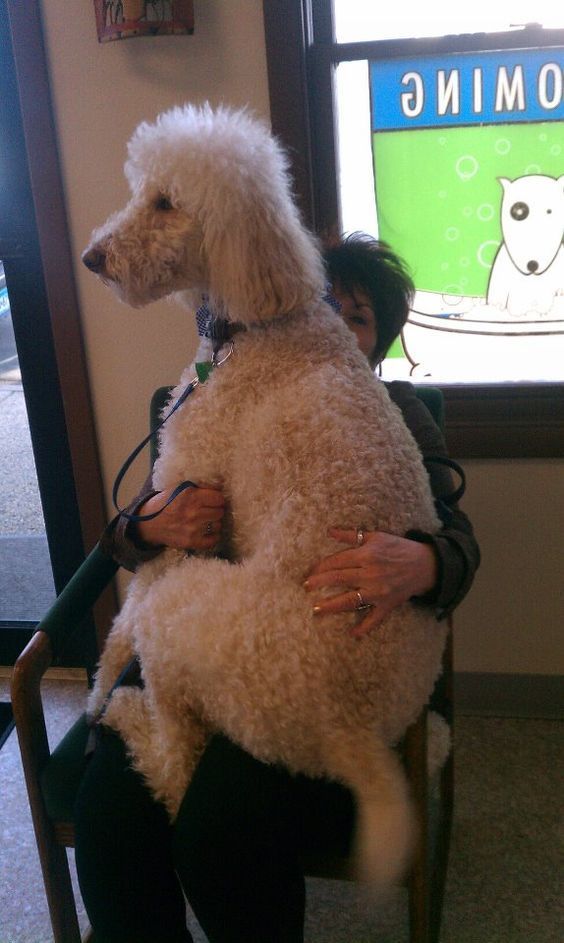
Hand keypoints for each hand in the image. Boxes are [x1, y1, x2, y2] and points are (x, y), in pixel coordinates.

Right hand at [134, 484, 224, 551]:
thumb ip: (199, 488)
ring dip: (214, 523)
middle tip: (208, 511)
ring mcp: (192, 528)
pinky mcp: (191, 542)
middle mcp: (193, 511)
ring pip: (218, 525)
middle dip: (216, 510)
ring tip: (205, 521)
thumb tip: (220, 487)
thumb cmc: (166, 504)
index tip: (213, 501)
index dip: (217, 499)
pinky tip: (208, 533)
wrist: (150, 524)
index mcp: (190, 495)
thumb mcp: (180, 489)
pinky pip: (213, 540)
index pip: (219, 498)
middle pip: (220, 511)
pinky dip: (213, 537)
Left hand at [305, 528, 437, 637]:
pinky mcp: (387, 604)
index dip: (321, 566)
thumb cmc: (398, 548)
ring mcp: (378, 591)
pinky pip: (374, 619)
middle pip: (339, 579)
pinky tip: (352, 634)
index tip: (309, 571)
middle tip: (305, 588)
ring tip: (316, 610)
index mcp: (366, 555)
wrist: (425, 564)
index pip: (337, 561)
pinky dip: (363, 628)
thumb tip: (330, 531)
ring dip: (332, 606)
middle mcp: (370, 574)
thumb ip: (352, 535)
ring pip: (350, 600)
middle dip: (319, 583)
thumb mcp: (376, 536)